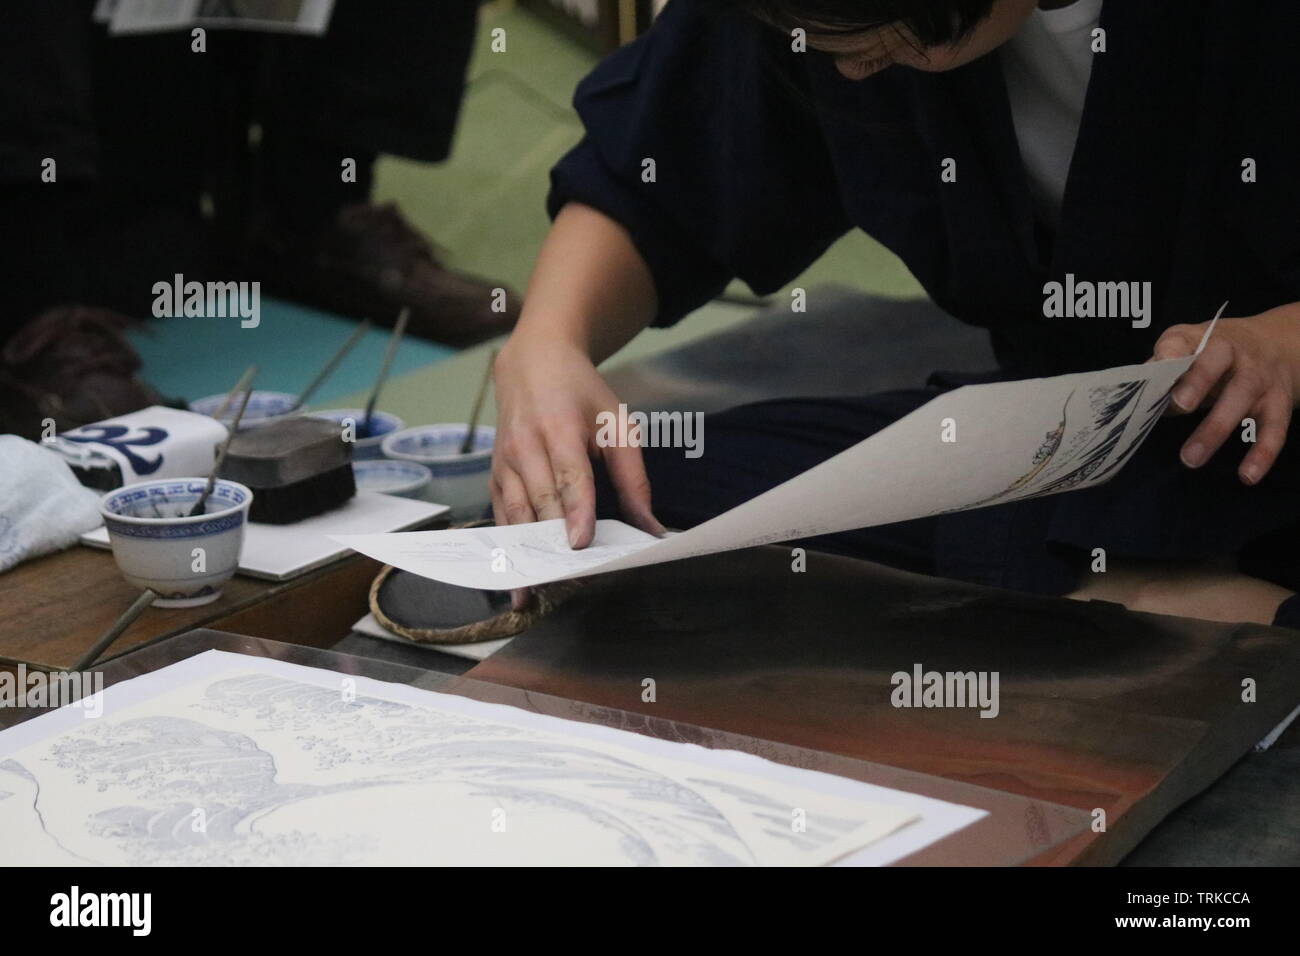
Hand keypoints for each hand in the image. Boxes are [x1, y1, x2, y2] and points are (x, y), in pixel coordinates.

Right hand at [490, 333, 665, 607]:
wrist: (531, 364)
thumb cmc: (581, 395)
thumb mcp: (617, 424)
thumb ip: (634, 478)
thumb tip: (651, 528)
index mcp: (560, 427)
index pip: (569, 475)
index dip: (575, 510)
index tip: (580, 544)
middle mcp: (525, 446)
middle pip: (540, 501)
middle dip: (554, 542)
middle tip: (574, 580)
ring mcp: (504, 463)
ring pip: (515, 514)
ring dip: (526, 553)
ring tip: (538, 589)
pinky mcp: (494, 477)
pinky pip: (501, 518)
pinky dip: (508, 549)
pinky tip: (516, 578)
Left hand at [1153, 304, 1299, 484]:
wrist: (1278, 345)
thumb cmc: (1215, 354)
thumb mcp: (1189, 350)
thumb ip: (1162, 371)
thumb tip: (1136, 396)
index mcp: (1203, 340)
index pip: (1183, 339)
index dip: (1172, 351)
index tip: (1161, 365)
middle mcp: (1234, 353)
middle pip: (1216, 364)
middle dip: (1198, 383)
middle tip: (1179, 406)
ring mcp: (1259, 378)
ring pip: (1241, 398)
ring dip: (1216, 428)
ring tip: (1191, 459)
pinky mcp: (1278, 404)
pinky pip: (1274, 429)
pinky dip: (1262, 453)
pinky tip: (1247, 475)